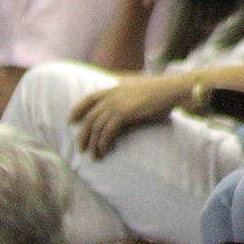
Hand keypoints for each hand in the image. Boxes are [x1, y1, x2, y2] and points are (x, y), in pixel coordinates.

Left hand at [70, 73, 191, 157]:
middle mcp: (112, 95)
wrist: (174, 90)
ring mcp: (117, 104)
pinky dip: (103, 143)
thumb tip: (119, 112)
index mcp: (114, 88)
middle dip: (83, 135)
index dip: (77, 110)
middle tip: (81, 149)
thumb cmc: (161, 92)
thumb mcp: (138, 91)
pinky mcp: (124, 114)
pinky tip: (104, 151)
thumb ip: (124, 98)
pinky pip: (107, 132)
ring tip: (93, 156)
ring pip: (96, 128)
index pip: (88, 98)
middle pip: (89, 118)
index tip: (70, 121)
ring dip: (93, 144)